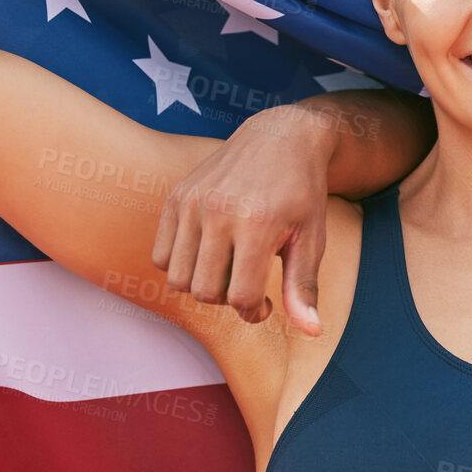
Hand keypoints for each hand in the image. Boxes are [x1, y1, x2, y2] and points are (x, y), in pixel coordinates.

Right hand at [152, 103, 336, 335]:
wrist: (281, 138)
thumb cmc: (301, 194)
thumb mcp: (311, 239)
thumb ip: (303, 287)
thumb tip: (311, 332)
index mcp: (258, 224)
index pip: (241, 297)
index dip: (255, 311)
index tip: (267, 303)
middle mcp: (219, 212)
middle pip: (205, 292)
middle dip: (228, 299)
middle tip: (247, 283)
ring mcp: (192, 202)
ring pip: (178, 278)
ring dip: (202, 284)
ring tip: (227, 268)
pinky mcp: (175, 196)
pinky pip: (160, 255)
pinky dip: (180, 265)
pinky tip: (208, 252)